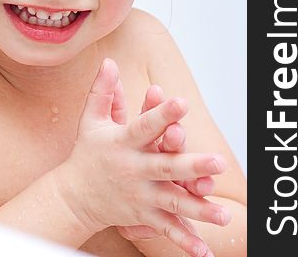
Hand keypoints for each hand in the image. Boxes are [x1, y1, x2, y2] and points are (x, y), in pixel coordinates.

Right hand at [54, 58, 229, 256]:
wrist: (74, 196)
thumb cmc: (87, 152)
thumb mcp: (91, 119)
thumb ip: (102, 90)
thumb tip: (109, 61)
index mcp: (123, 143)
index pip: (144, 126)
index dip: (161, 113)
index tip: (181, 101)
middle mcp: (133, 170)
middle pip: (165, 167)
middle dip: (192, 165)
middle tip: (219, 161)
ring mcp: (140, 196)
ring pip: (172, 202)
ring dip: (198, 208)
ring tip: (224, 213)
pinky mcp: (143, 216)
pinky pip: (166, 230)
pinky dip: (184, 241)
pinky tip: (206, 251)